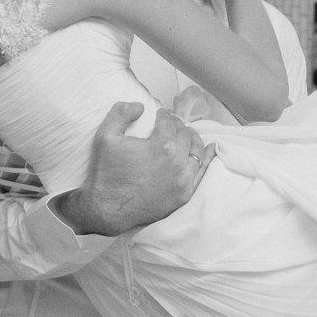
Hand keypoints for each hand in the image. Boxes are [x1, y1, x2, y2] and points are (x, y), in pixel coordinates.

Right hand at [54, 102, 214, 236]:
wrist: (108, 210)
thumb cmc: (107, 173)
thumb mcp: (106, 137)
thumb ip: (121, 113)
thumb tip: (140, 106)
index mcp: (161, 146)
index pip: (169, 122)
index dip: (164, 116)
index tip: (160, 116)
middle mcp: (177, 163)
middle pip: (184, 135)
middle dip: (177, 126)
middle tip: (170, 125)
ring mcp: (183, 180)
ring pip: (196, 151)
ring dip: (192, 139)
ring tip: (186, 134)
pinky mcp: (184, 195)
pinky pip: (202, 173)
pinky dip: (206, 158)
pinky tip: (210, 148)